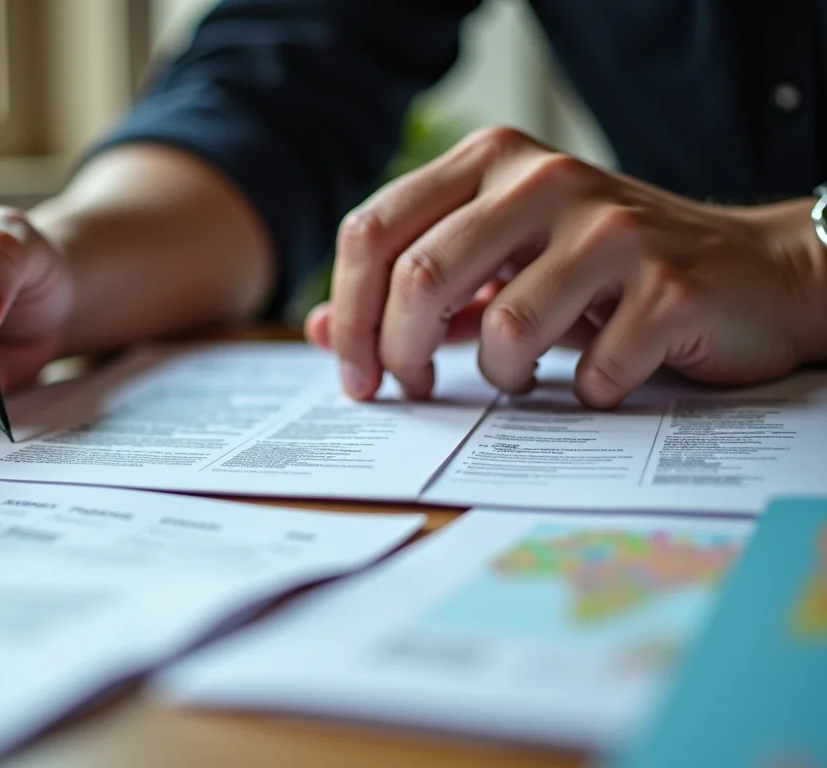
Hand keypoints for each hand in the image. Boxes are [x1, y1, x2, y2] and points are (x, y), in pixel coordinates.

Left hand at [304, 126, 826, 406]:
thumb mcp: (501, 262)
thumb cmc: (604, 271)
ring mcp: (612, 228)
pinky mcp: (669, 285)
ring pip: (503, 328)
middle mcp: (545, 178)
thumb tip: (319, 332)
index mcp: (491, 161)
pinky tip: (595, 376)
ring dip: (498, 377)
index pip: (373, 230)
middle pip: (419, 276)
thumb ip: (415, 290)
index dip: (347, 313)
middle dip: (398, 353)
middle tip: (409, 388)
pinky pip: (588, 369)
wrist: (752, 270)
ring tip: (518, 376)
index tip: (354, 374)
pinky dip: (581, 391)